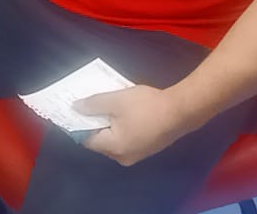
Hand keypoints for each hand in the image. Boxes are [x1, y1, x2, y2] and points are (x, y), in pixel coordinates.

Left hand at [75, 85, 190, 165]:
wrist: (181, 110)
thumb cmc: (146, 106)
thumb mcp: (116, 100)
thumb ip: (93, 105)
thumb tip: (75, 107)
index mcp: (114, 148)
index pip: (87, 140)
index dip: (79, 125)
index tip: (75, 110)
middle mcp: (123, 157)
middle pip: (100, 142)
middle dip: (94, 124)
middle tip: (90, 105)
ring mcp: (137, 155)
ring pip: (114, 140)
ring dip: (108, 125)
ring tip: (106, 106)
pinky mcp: (147, 149)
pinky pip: (126, 139)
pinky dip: (121, 128)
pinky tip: (123, 113)